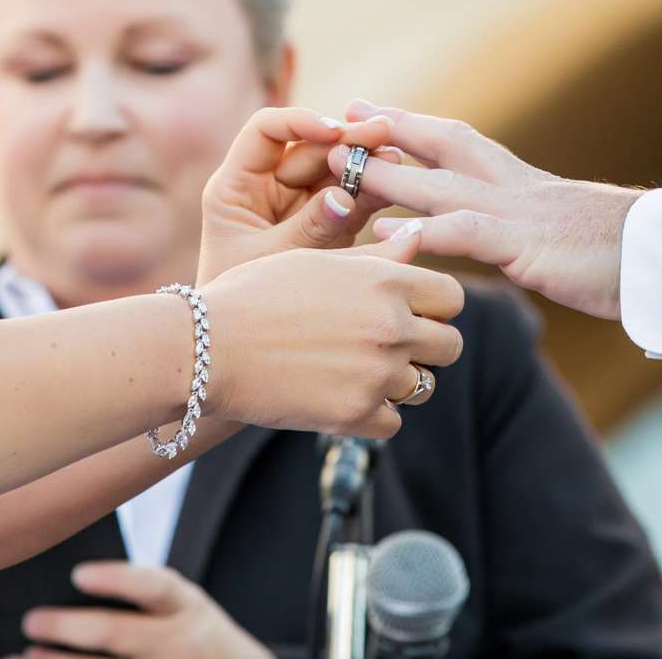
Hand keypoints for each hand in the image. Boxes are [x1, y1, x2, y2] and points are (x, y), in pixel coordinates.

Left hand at [16, 562, 270, 658]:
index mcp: (186, 604)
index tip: (77, 573)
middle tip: (31, 619)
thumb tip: (69, 584)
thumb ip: (142, 596)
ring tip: (25, 655)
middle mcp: (179, 641)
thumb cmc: (190, 632)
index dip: (116, 579)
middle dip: (69, 626)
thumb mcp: (183, 606)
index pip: (153, 586)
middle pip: (118, 632)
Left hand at [197, 106, 399, 283]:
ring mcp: (299, 205)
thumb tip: (345, 197)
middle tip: (383, 134)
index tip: (333, 131)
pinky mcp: (326, 226)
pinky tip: (396, 184)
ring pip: (336, 171)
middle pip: (310, 148)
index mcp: (238, 185)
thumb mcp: (267, 261)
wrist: (238, 347)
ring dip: (365, 162)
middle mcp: (268, 187)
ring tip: (395, 159)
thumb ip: (307, 229)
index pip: (267, 131)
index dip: (300, 121)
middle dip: (346, 140)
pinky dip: (372, 193)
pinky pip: (351, 201)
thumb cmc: (237, 302)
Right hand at [200, 231, 463, 438]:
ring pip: (422, 387)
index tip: (411, 311)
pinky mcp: (355, 415)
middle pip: (449, 346)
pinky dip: (373, 415)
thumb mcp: (317, 261)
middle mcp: (391, 326)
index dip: (435, 305)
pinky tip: (340, 395)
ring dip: (397, 381)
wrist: (208, 346)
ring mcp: (377, 374)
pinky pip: (393, 422)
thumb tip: (418, 238)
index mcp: (385, 281)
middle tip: (386, 345)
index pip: (452, 297)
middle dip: (426, 346)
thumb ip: (377, 258)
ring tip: (355, 369)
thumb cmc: (256, 294)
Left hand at [350, 99, 642, 319]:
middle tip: (339, 120)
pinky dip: (425, 234)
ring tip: (340, 171)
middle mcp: (514, 186)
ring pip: (440, 185)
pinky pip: (467, 234)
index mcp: (521, 181)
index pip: (456, 141)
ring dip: (388, 177)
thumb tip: (498, 236)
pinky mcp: (527, 245)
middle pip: (440, 146)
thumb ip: (522, 229)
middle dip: (388, 132)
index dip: (411, 125)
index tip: (367, 111)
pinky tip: (389, 241)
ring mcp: (519, 213)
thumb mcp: (558, 236)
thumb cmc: (620, 255)